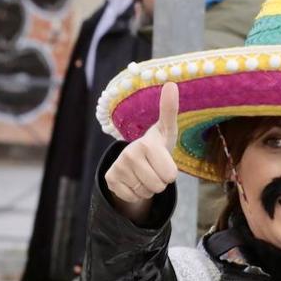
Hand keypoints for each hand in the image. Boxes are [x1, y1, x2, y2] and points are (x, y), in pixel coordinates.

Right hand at [104, 81, 179, 223]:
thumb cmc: (156, 144)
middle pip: (159, 186)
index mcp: (146, 144)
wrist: (134, 159)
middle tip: (154, 168)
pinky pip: (133, 197)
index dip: (171, 173)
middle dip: (160, 181)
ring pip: (146, 193)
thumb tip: (171, 83)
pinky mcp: (109, 180)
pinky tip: (133, 180)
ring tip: (144, 173)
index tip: (163, 161)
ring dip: (149, 187)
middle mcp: (128, 154)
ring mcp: (117, 167)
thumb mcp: (166, 130)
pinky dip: (136, 193)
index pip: (170, 176)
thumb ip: (170, 110)